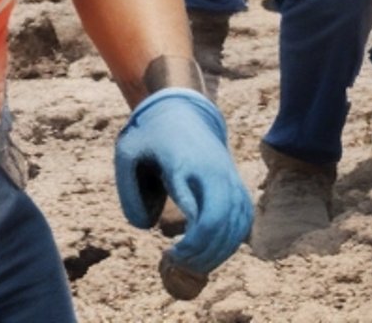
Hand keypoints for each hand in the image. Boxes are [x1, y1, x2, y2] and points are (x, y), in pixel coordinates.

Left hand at [113, 87, 252, 275]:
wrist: (184, 109)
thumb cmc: (152, 135)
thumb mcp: (127, 153)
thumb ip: (128, 191)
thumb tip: (146, 226)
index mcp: (183, 164)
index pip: (197, 206)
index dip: (191, 240)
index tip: (169, 252)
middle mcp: (212, 171)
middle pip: (219, 221)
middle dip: (201, 251)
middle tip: (179, 261)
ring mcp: (227, 176)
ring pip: (236, 223)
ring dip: (217, 252)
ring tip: (192, 262)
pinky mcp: (235, 182)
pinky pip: (244, 219)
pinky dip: (232, 242)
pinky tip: (212, 252)